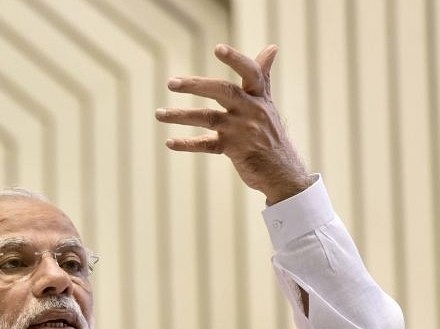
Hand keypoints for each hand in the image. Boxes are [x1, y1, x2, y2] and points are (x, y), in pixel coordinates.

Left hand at [155, 44, 313, 203]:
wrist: (281, 170)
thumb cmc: (269, 133)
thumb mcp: (267, 104)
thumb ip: (263, 77)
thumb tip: (272, 47)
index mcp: (259, 97)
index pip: (250, 72)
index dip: (235, 59)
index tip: (217, 48)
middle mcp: (251, 111)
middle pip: (223, 91)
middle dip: (196, 86)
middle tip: (171, 83)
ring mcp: (241, 131)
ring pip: (208, 118)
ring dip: (180, 115)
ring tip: (158, 114)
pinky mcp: (233, 150)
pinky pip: (206, 145)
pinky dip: (187, 144)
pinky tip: (170, 142)